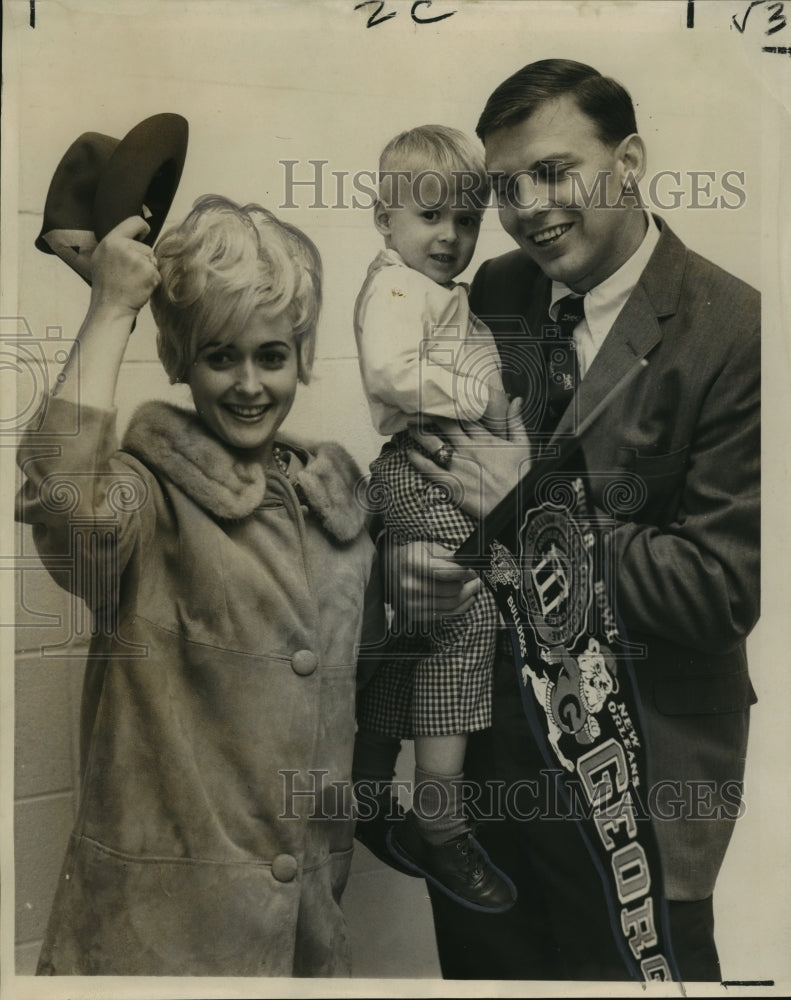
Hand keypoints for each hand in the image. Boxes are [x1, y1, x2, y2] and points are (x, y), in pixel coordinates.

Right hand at [89, 216, 160, 319]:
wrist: (110, 308)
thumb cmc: (107, 286)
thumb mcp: (102, 258)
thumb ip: (117, 245)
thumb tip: (136, 235)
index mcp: (110, 241)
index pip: (134, 221)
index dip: (143, 227)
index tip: (145, 233)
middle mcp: (123, 247)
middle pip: (146, 247)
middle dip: (143, 259)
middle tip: (129, 274)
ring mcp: (137, 259)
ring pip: (152, 261)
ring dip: (147, 271)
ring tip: (132, 282)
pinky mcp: (149, 272)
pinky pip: (157, 273)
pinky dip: (152, 282)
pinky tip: (139, 288)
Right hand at [385, 539, 481, 622]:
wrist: (389, 570)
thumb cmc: (411, 556)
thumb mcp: (426, 547)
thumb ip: (447, 555)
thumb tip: (468, 563)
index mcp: (412, 564)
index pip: (446, 572)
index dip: (465, 572)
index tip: (474, 571)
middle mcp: (410, 585)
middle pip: (451, 590)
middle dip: (469, 585)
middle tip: (477, 580)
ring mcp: (412, 602)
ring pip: (451, 604)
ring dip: (467, 597)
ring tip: (474, 589)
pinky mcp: (415, 614)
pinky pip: (444, 615)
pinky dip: (459, 608)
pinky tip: (466, 599)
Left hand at [408, 397, 530, 518]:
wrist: (516, 504)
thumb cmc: (521, 476)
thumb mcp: (523, 445)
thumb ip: (516, 421)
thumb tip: (516, 399)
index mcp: (485, 439)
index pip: (463, 417)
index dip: (450, 406)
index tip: (439, 398)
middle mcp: (469, 449)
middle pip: (444, 426)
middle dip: (430, 416)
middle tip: (417, 408)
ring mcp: (459, 466)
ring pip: (433, 444)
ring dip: (419, 434)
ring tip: (409, 426)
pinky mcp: (452, 484)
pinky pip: (429, 469)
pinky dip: (417, 460)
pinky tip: (408, 453)